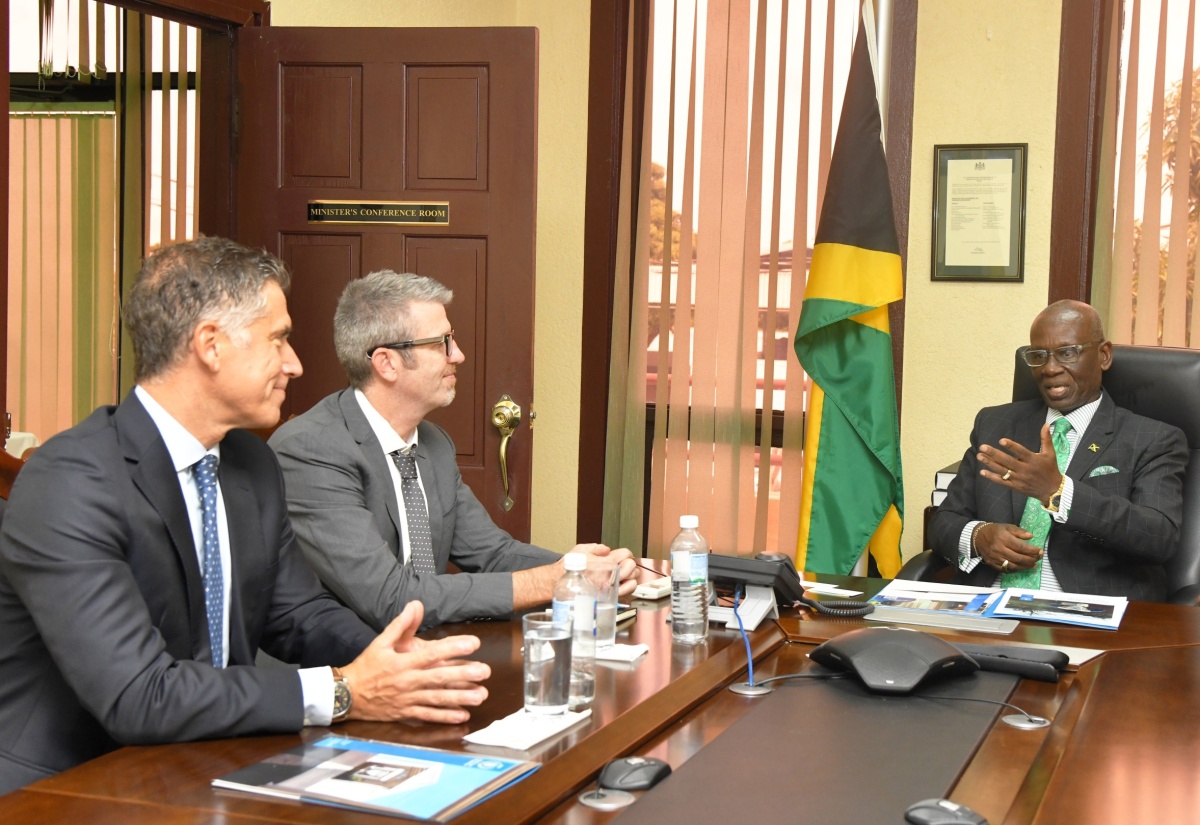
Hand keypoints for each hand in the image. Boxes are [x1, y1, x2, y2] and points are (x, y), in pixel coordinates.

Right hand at [340, 601, 489, 723]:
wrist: (346, 695)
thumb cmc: (365, 667)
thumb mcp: (380, 642)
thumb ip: (401, 624)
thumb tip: (416, 605)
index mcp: (402, 663)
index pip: (431, 654)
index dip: (453, 648)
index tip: (472, 643)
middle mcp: (407, 682)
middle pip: (438, 678)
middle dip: (463, 675)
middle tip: (484, 671)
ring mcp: (407, 699)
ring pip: (437, 699)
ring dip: (460, 698)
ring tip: (480, 695)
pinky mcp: (406, 713)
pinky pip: (427, 715)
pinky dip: (444, 717)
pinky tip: (462, 715)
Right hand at [572, 543, 638, 596]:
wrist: (561, 582)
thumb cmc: (570, 567)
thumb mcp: (580, 549)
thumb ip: (596, 547)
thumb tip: (606, 549)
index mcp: (606, 561)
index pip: (626, 554)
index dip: (624, 553)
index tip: (620, 555)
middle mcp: (611, 574)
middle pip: (632, 566)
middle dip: (628, 563)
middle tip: (622, 564)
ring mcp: (612, 586)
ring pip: (633, 580)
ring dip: (630, 575)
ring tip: (623, 574)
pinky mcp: (610, 596)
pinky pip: (628, 592)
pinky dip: (629, 586)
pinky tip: (623, 583)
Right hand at [974, 522, 1042, 571]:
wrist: (977, 537)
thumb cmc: (994, 531)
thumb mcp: (1006, 527)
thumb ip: (1019, 531)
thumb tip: (1031, 536)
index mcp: (1003, 538)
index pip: (1021, 547)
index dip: (1032, 550)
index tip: (1040, 551)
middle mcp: (999, 549)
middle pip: (1019, 558)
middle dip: (1031, 559)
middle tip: (1039, 558)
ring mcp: (995, 558)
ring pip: (1014, 566)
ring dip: (1026, 566)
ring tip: (1033, 564)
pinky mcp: (992, 564)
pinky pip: (1006, 569)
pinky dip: (1016, 569)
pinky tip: (1022, 567)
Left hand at [977, 423, 1062, 504]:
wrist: (1053, 490)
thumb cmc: (1051, 469)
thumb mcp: (1050, 453)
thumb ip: (1046, 439)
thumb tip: (1046, 424)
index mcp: (1033, 460)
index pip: (1021, 452)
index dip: (1011, 446)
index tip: (1001, 440)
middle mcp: (1025, 469)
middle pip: (1007, 461)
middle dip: (994, 454)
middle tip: (982, 447)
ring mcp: (1019, 479)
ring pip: (1002, 471)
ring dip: (990, 463)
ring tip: (979, 456)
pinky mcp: (1016, 486)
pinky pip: (1002, 482)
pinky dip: (992, 477)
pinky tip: (982, 471)